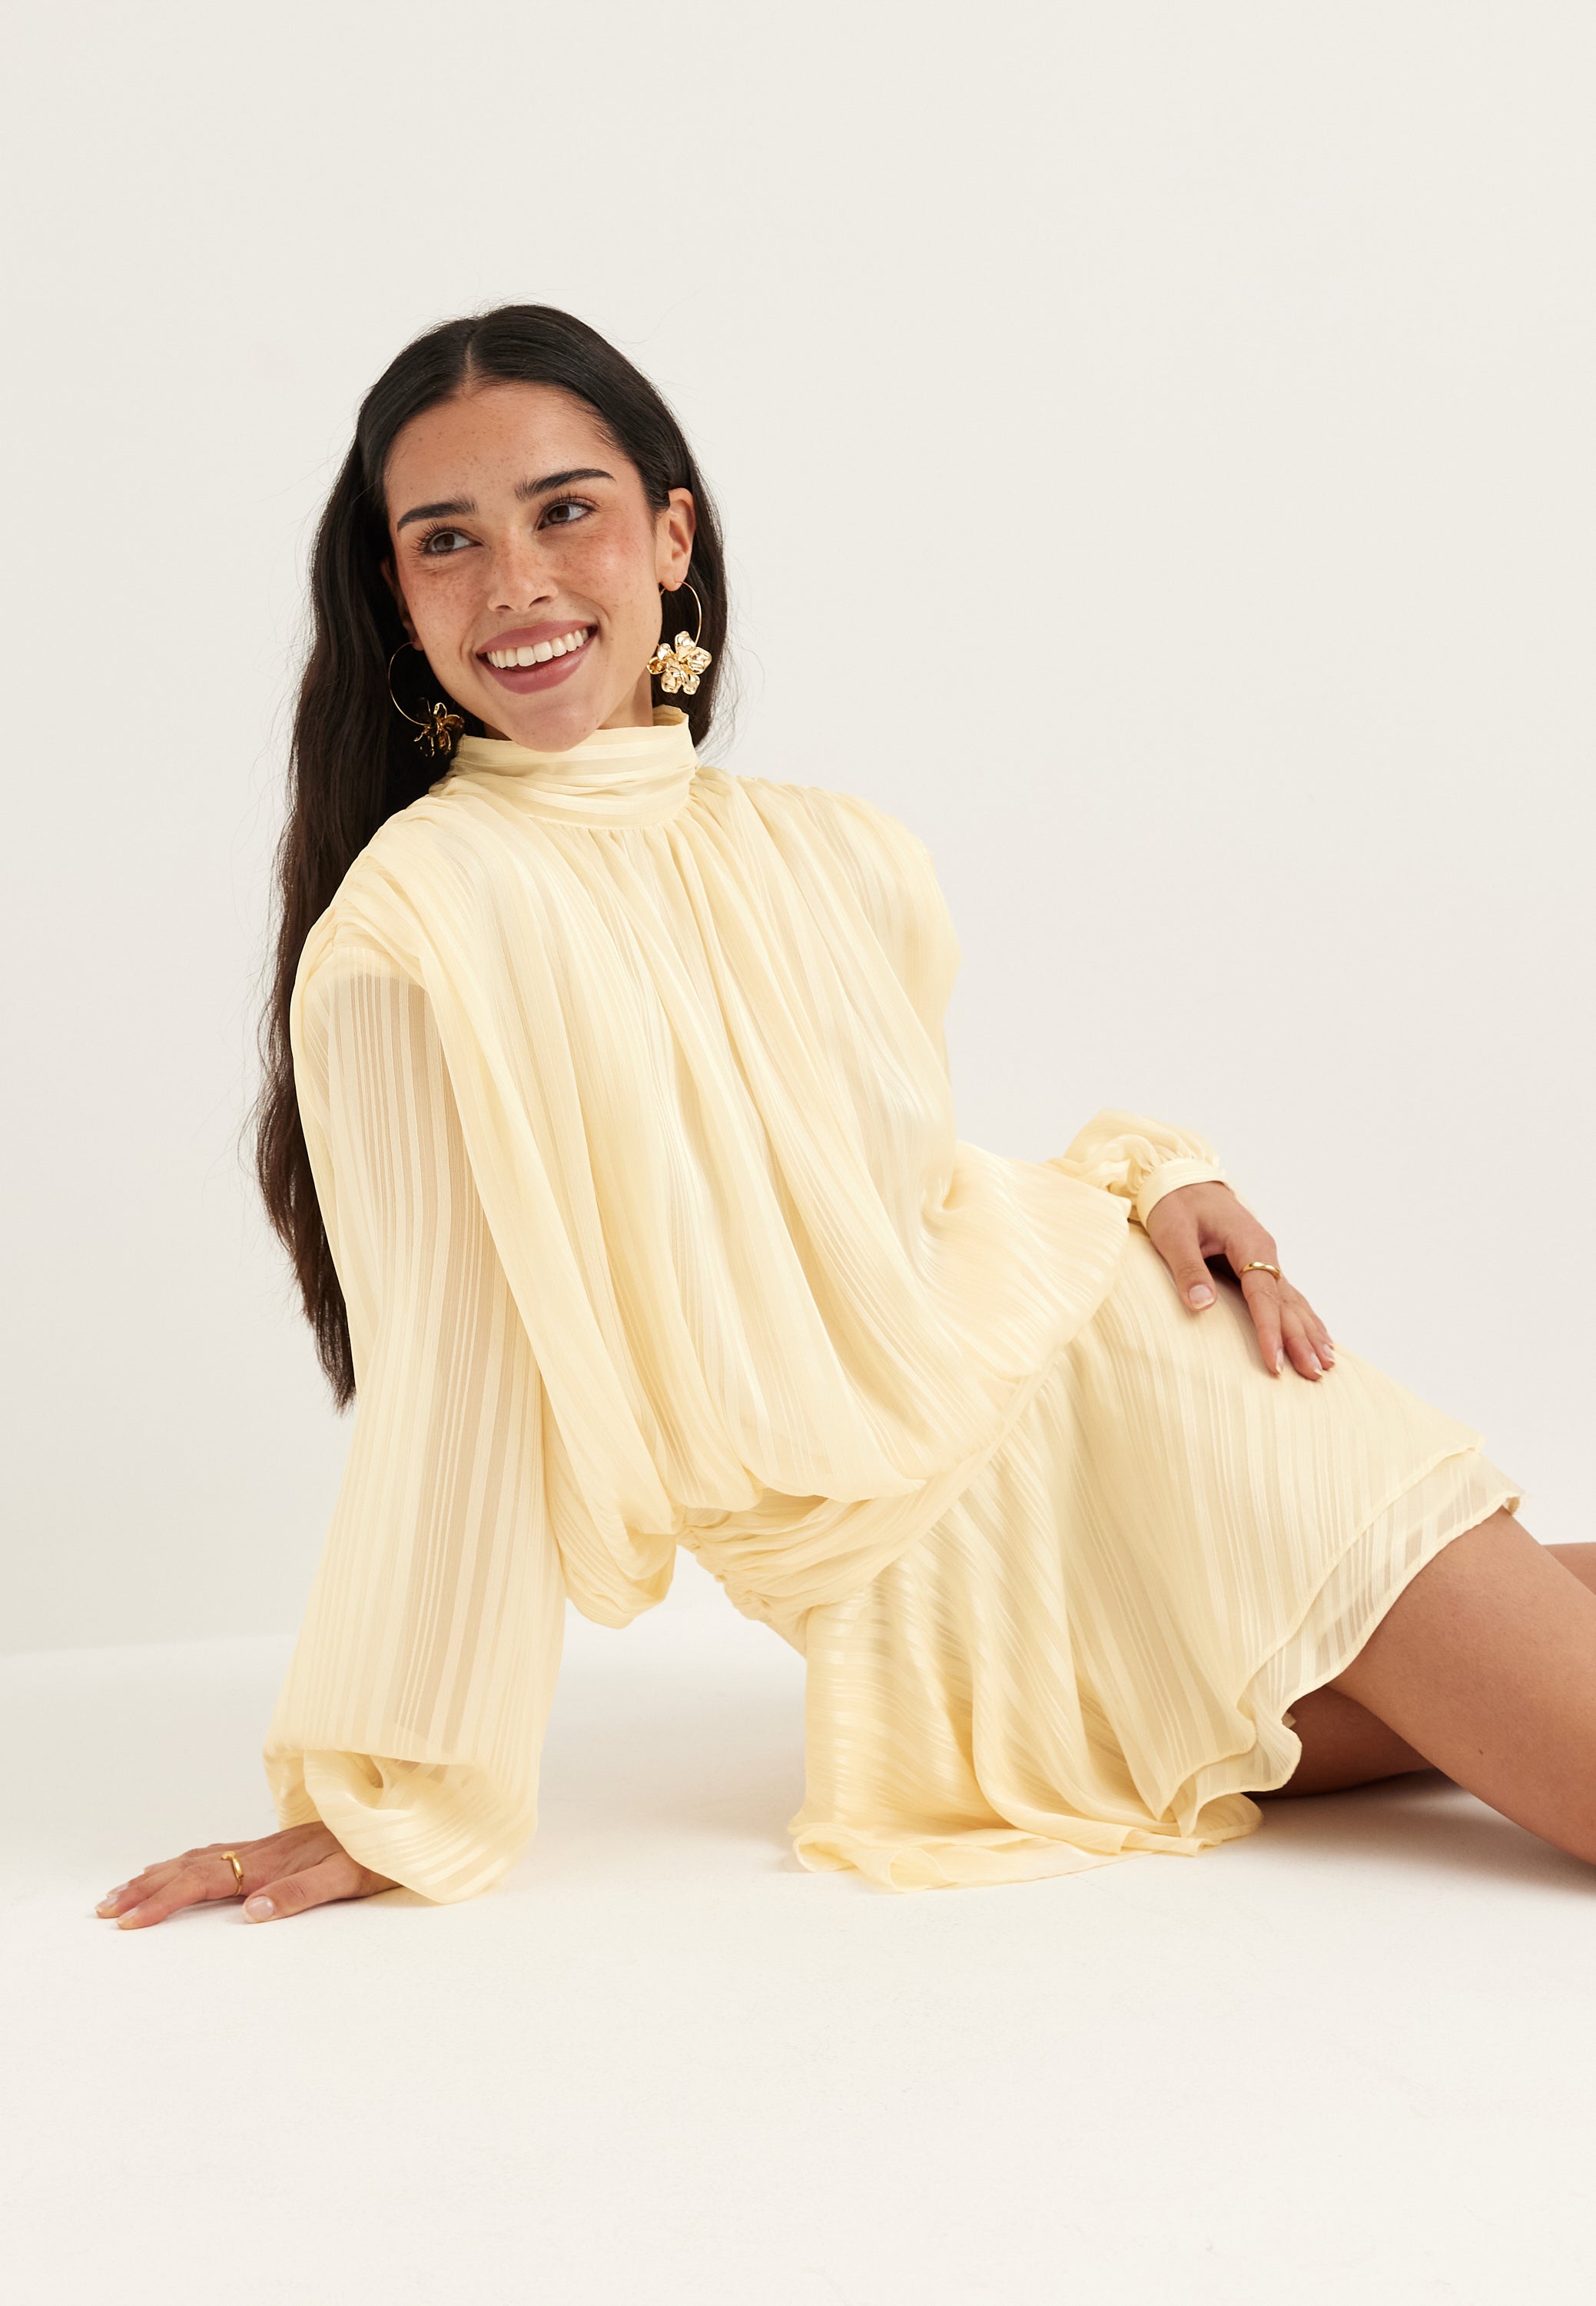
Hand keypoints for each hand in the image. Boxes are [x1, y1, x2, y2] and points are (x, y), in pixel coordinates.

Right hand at [94, 1823, 395, 1929]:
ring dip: (159, 1875)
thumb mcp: (347, 1878)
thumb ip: (301, 1892)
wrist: (402, 1815)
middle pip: (189, 1868)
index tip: (128, 1921)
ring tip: (123, 1891)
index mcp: (270, 1862)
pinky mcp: (276, 1846)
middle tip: (104, 1910)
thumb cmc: (377, 1851)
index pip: (202, 1881)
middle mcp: (261, 1851)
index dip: (162, 1901)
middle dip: (144, 1890)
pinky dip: (186, 1864)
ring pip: (199, 1858)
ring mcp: (266, 1846)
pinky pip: (218, 1853)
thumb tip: (251, 1912)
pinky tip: (178, 1868)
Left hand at [1141, 1180, 1334, 1380]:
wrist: (1182, 1179)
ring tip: (1326, 1364)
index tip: (1275, 1362)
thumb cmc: (1177, 1204)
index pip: (1263, 1294)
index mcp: (1248, 1243)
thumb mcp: (1173, 1233)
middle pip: (1287, 1303)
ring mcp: (1266, 1259)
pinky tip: (1318, 1339)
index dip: (1269, 1330)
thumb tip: (1202, 1304)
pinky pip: (1287, 1296)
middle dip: (1301, 1340)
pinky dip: (1304, 1319)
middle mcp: (1265, 1252)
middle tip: (1315, 1374)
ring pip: (1293, 1301)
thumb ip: (1188, 1268)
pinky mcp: (1260, 1265)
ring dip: (1309, 1333)